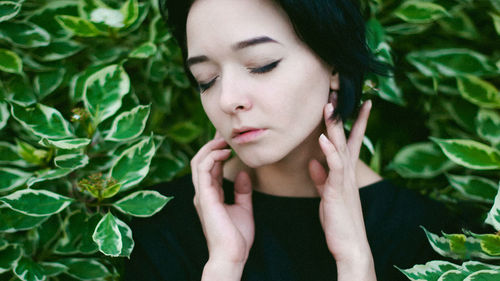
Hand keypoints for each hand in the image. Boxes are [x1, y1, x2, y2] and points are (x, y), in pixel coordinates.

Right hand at [191, 132, 254, 268]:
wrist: (232, 254)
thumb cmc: (237, 236)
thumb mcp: (243, 208)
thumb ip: (242, 191)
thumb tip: (242, 173)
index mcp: (210, 195)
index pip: (209, 166)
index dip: (217, 150)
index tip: (229, 139)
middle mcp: (203, 193)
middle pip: (201, 160)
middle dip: (212, 144)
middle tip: (225, 133)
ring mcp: (201, 194)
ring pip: (198, 162)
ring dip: (210, 147)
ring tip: (224, 139)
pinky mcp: (204, 197)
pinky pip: (203, 170)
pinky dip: (211, 157)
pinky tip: (224, 151)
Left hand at [308, 101, 375, 279]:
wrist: (350, 245)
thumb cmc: (339, 221)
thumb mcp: (327, 195)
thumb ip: (321, 178)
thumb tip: (313, 162)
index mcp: (345, 172)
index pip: (353, 141)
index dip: (356, 121)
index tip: (362, 102)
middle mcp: (348, 172)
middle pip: (347, 137)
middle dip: (346, 115)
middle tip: (342, 93)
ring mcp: (345, 180)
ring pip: (341, 147)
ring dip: (335, 127)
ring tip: (330, 106)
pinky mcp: (338, 191)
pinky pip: (335, 168)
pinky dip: (329, 153)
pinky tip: (323, 140)